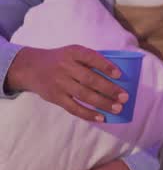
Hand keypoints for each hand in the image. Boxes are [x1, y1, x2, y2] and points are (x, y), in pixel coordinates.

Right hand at [5, 45, 127, 121]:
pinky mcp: (55, 97)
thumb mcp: (72, 52)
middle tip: (125, 97)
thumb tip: (118, 75)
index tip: (119, 75)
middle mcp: (65, 67)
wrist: (30, 67)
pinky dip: (88, 114)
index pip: (91, 58)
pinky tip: (101, 118)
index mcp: (73, 52)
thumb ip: (90, 60)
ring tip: (118, 108)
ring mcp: (60, 83)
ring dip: (103, 103)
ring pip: (84, 95)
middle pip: (90, 79)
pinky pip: (73, 108)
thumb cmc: (61, 60)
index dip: (105, 66)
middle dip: (109, 89)